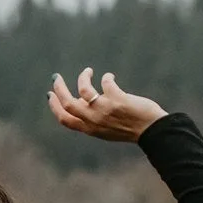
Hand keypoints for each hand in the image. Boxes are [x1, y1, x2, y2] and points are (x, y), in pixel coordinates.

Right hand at [48, 68, 165, 141]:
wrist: (151, 131)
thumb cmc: (129, 128)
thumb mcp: (105, 128)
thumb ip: (91, 116)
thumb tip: (79, 98)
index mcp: (90, 129)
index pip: (65, 119)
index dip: (55, 106)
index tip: (50, 95)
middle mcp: (94, 120)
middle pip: (68, 103)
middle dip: (59, 89)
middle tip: (56, 77)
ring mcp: (105, 109)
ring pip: (84, 89)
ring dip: (83, 77)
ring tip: (88, 71)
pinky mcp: (116, 99)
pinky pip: (105, 82)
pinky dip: (107, 77)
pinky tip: (111, 77)